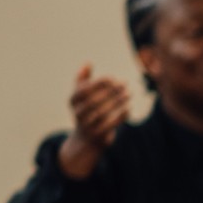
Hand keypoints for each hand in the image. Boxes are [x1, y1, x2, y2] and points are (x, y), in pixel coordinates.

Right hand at [59, 64, 129, 178]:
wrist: (86, 139)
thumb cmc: (86, 111)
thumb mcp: (81, 96)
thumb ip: (83, 79)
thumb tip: (87, 63)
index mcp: (73, 100)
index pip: (85, 89)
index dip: (99, 83)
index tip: (114, 78)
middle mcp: (77, 112)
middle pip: (94, 100)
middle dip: (111, 91)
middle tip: (125, 84)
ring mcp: (87, 124)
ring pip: (103, 112)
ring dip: (118, 102)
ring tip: (130, 94)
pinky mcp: (97, 134)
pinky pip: (110, 124)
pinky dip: (120, 116)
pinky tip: (129, 109)